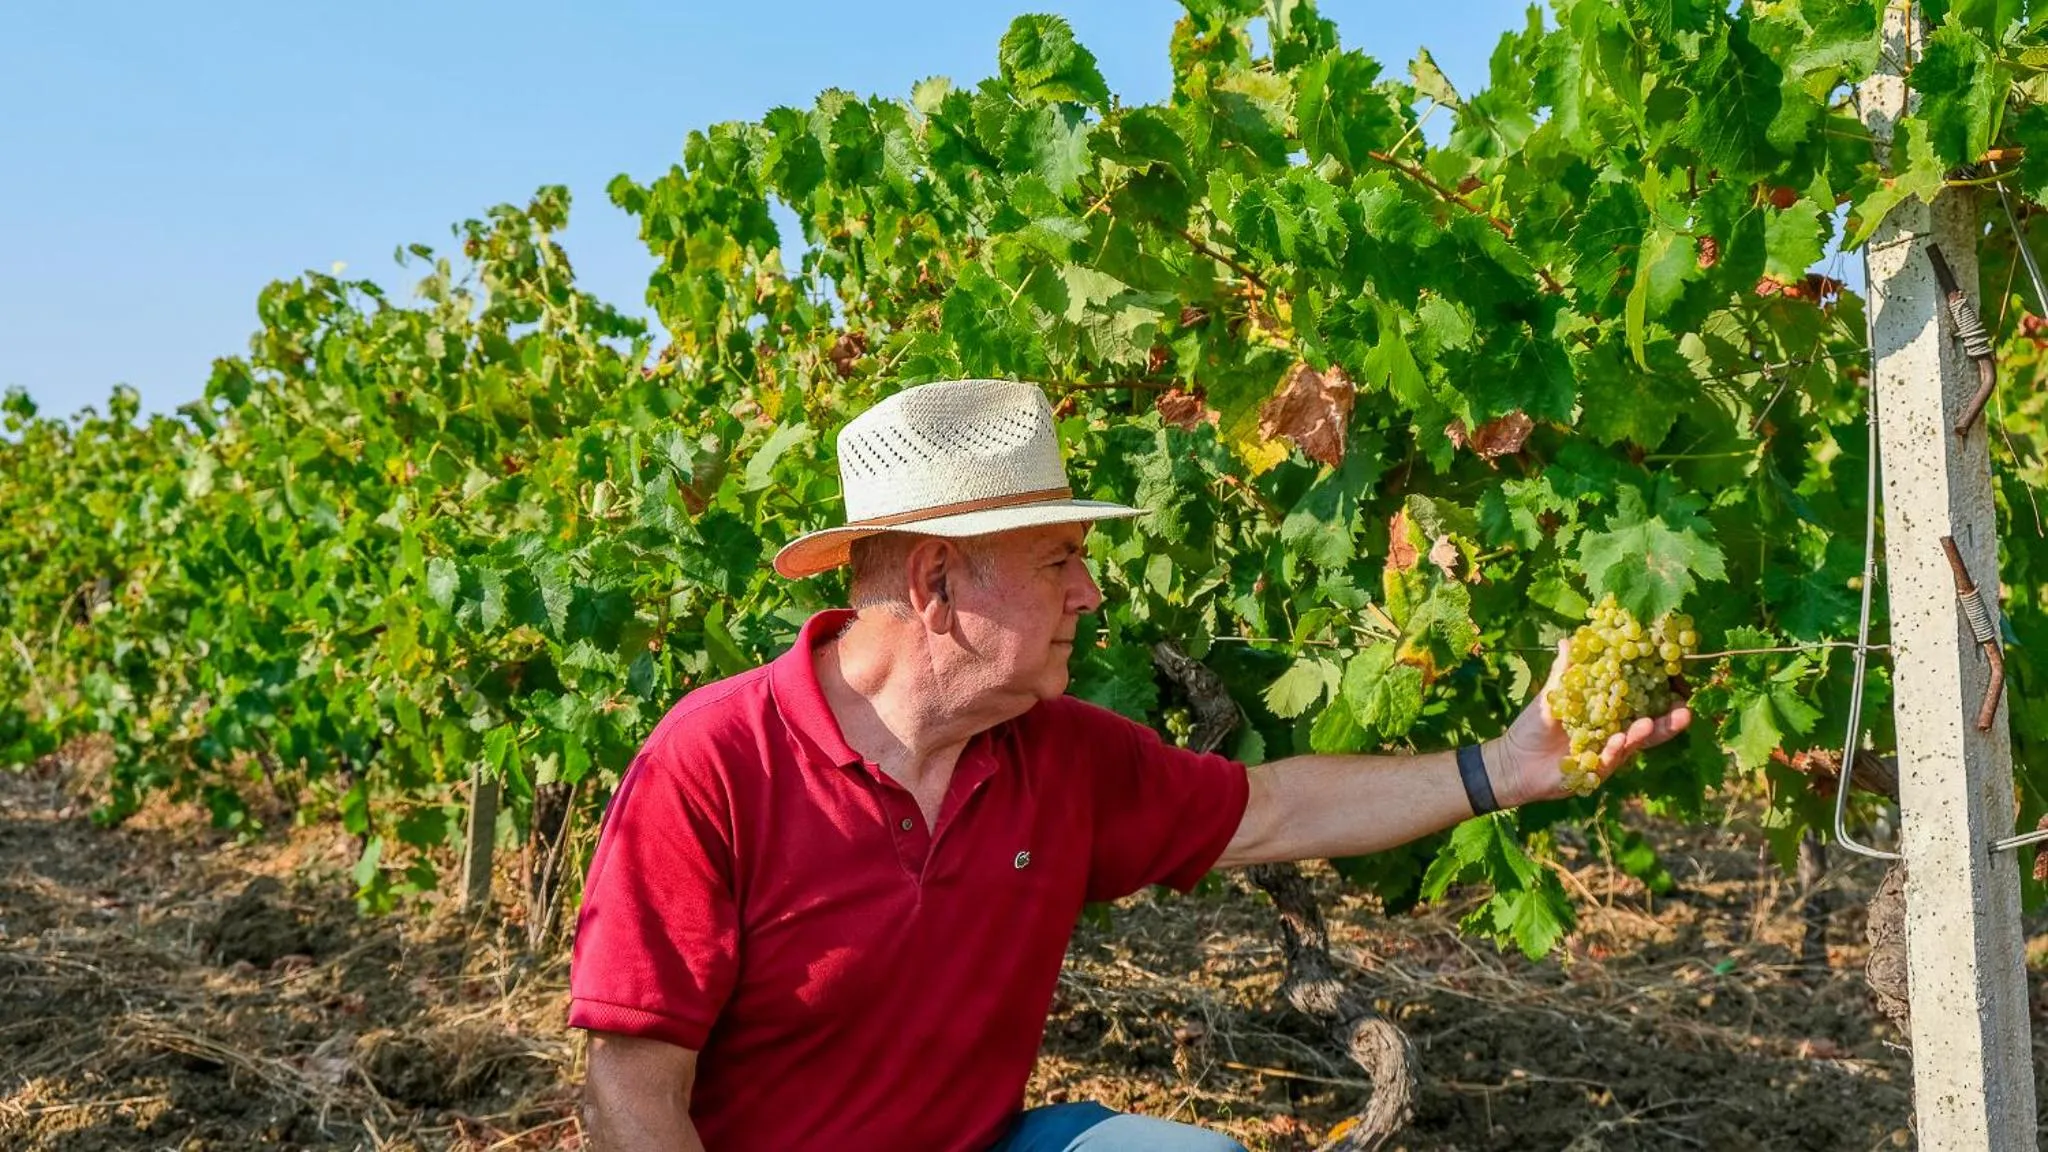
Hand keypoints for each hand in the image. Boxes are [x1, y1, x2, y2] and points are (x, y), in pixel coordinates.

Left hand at [1486, 637, 1691, 805]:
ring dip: (1643, 735)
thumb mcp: (1550, 697)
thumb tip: (1568, 640)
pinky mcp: (1595, 772)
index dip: (1657, 693)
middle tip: (1685, 710)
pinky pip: (1609, 761)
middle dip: (1666, 720)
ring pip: (1632, 744)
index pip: (1637, 701)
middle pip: (1646, 726)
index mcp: (1606, 712)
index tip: (1675, 679)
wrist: (1513, 763)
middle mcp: (1613, 733)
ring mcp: (1607, 754)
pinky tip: (1619, 742)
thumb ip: (1564, 673)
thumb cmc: (1533, 728)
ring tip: (1650, 724)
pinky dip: (1614, 751)